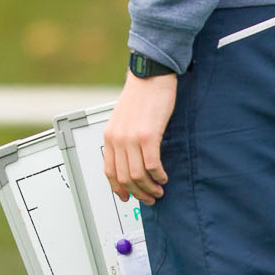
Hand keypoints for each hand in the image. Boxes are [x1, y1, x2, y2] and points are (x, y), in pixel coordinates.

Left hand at [103, 71, 177, 205]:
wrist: (150, 76)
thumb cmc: (141, 96)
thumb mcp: (124, 120)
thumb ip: (124, 139)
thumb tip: (131, 162)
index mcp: (109, 137)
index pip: (109, 172)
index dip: (118, 189)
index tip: (128, 197)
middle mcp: (117, 139)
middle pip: (124, 178)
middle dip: (138, 193)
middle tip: (150, 198)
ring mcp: (131, 138)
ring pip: (137, 175)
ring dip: (150, 188)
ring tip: (159, 190)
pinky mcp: (148, 136)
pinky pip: (152, 165)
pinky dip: (159, 176)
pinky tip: (164, 177)